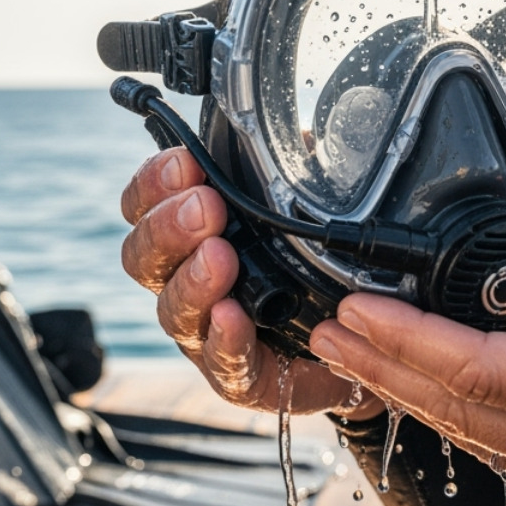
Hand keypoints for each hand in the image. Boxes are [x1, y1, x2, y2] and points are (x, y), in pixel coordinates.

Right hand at [120, 147, 384, 417]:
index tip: (185, 161)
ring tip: (220, 256)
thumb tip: (302, 129)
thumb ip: (292, 171)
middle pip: (145, 257)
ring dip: (194, 279)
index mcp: (192, 237)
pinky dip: (225, 336)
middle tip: (205, 206)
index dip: (154, 183)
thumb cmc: (320, 264)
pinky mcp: (238, 376)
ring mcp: (205, 333)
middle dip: (170, 227)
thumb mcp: (306, 205)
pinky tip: (233, 315)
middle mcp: (187, 284)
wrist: (360, 340)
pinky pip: (221, 360)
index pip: (145, 206)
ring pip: (173, 309)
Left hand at [308, 175, 505, 505]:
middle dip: (379, 365)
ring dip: (402, 391)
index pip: (476, 368)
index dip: (406, 337)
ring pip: (464, 434)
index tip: (357, 306)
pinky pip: (495, 449)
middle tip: (325, 329)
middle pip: (450, 408)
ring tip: (353, 356)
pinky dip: (448, 414)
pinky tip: (425, 392)